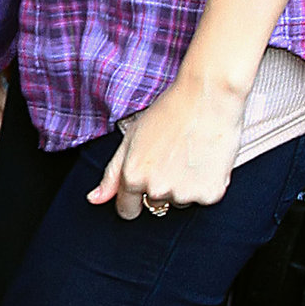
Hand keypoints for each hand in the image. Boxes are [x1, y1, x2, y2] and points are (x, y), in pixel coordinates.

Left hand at [86, 73, 245, 219]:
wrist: (209, 96)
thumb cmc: (170, 110)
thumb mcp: (133, 136)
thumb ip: (112, 173)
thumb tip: (94, 199)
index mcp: (133, 176)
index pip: (127, 210)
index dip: (133, 197)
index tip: (144, 180)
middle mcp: (157, 190)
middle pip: (155, 204)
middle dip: (160, 185)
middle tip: (172, 155)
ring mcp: (184, 195)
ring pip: (180, 200)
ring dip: (184, 185)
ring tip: (190, 153)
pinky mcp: (210, 195)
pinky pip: (203, 196)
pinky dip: (206, 182)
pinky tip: (206, 158)